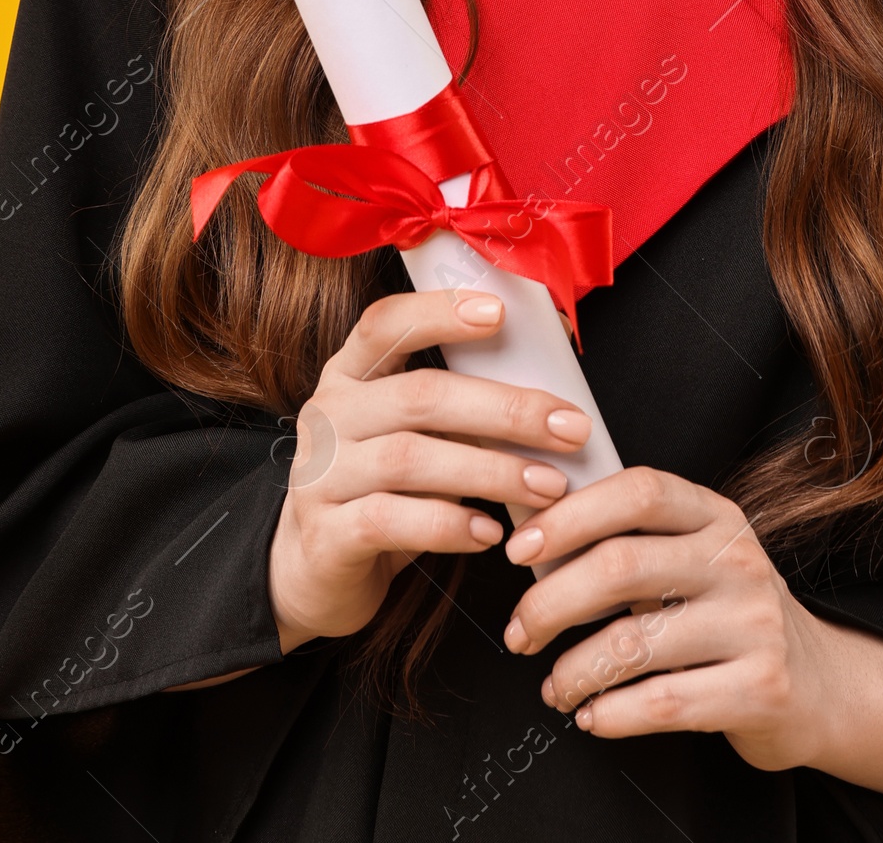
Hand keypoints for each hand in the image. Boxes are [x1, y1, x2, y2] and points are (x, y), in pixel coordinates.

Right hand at [267, 289, 592, 651]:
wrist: (313, 571)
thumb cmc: (381, 490)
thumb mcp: (409, 436)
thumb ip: (456, 410)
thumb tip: (547, 397)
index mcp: (349, 375)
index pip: (385, 324)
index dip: (439, 311)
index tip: (500, 312)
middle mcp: (329, 416)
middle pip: (420, 396)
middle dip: (504, 409)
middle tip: (568, 427)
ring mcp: (320, 475)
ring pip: (411, 458)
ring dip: (491, 470)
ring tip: (547, 485)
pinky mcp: (327, 535)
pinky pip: (392, 521)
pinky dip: (449, 523)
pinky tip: (490, 533)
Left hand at [501, 465, 829, 769]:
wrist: (818, 684)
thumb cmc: (726, 614)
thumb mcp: (691, 560)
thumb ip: (627, 542)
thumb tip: (528, 533)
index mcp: (715, 515)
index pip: (638, 492)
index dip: (570, 516)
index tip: (519, 550)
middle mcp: (738, 560)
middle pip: (621, 566)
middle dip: (550, 604)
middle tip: (520, 633)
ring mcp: (755, 624)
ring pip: (632, 644)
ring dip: (573, 672)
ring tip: (555, 687)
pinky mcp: (761, 688)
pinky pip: (662, 704)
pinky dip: (611, 714)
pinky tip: (593, 715)